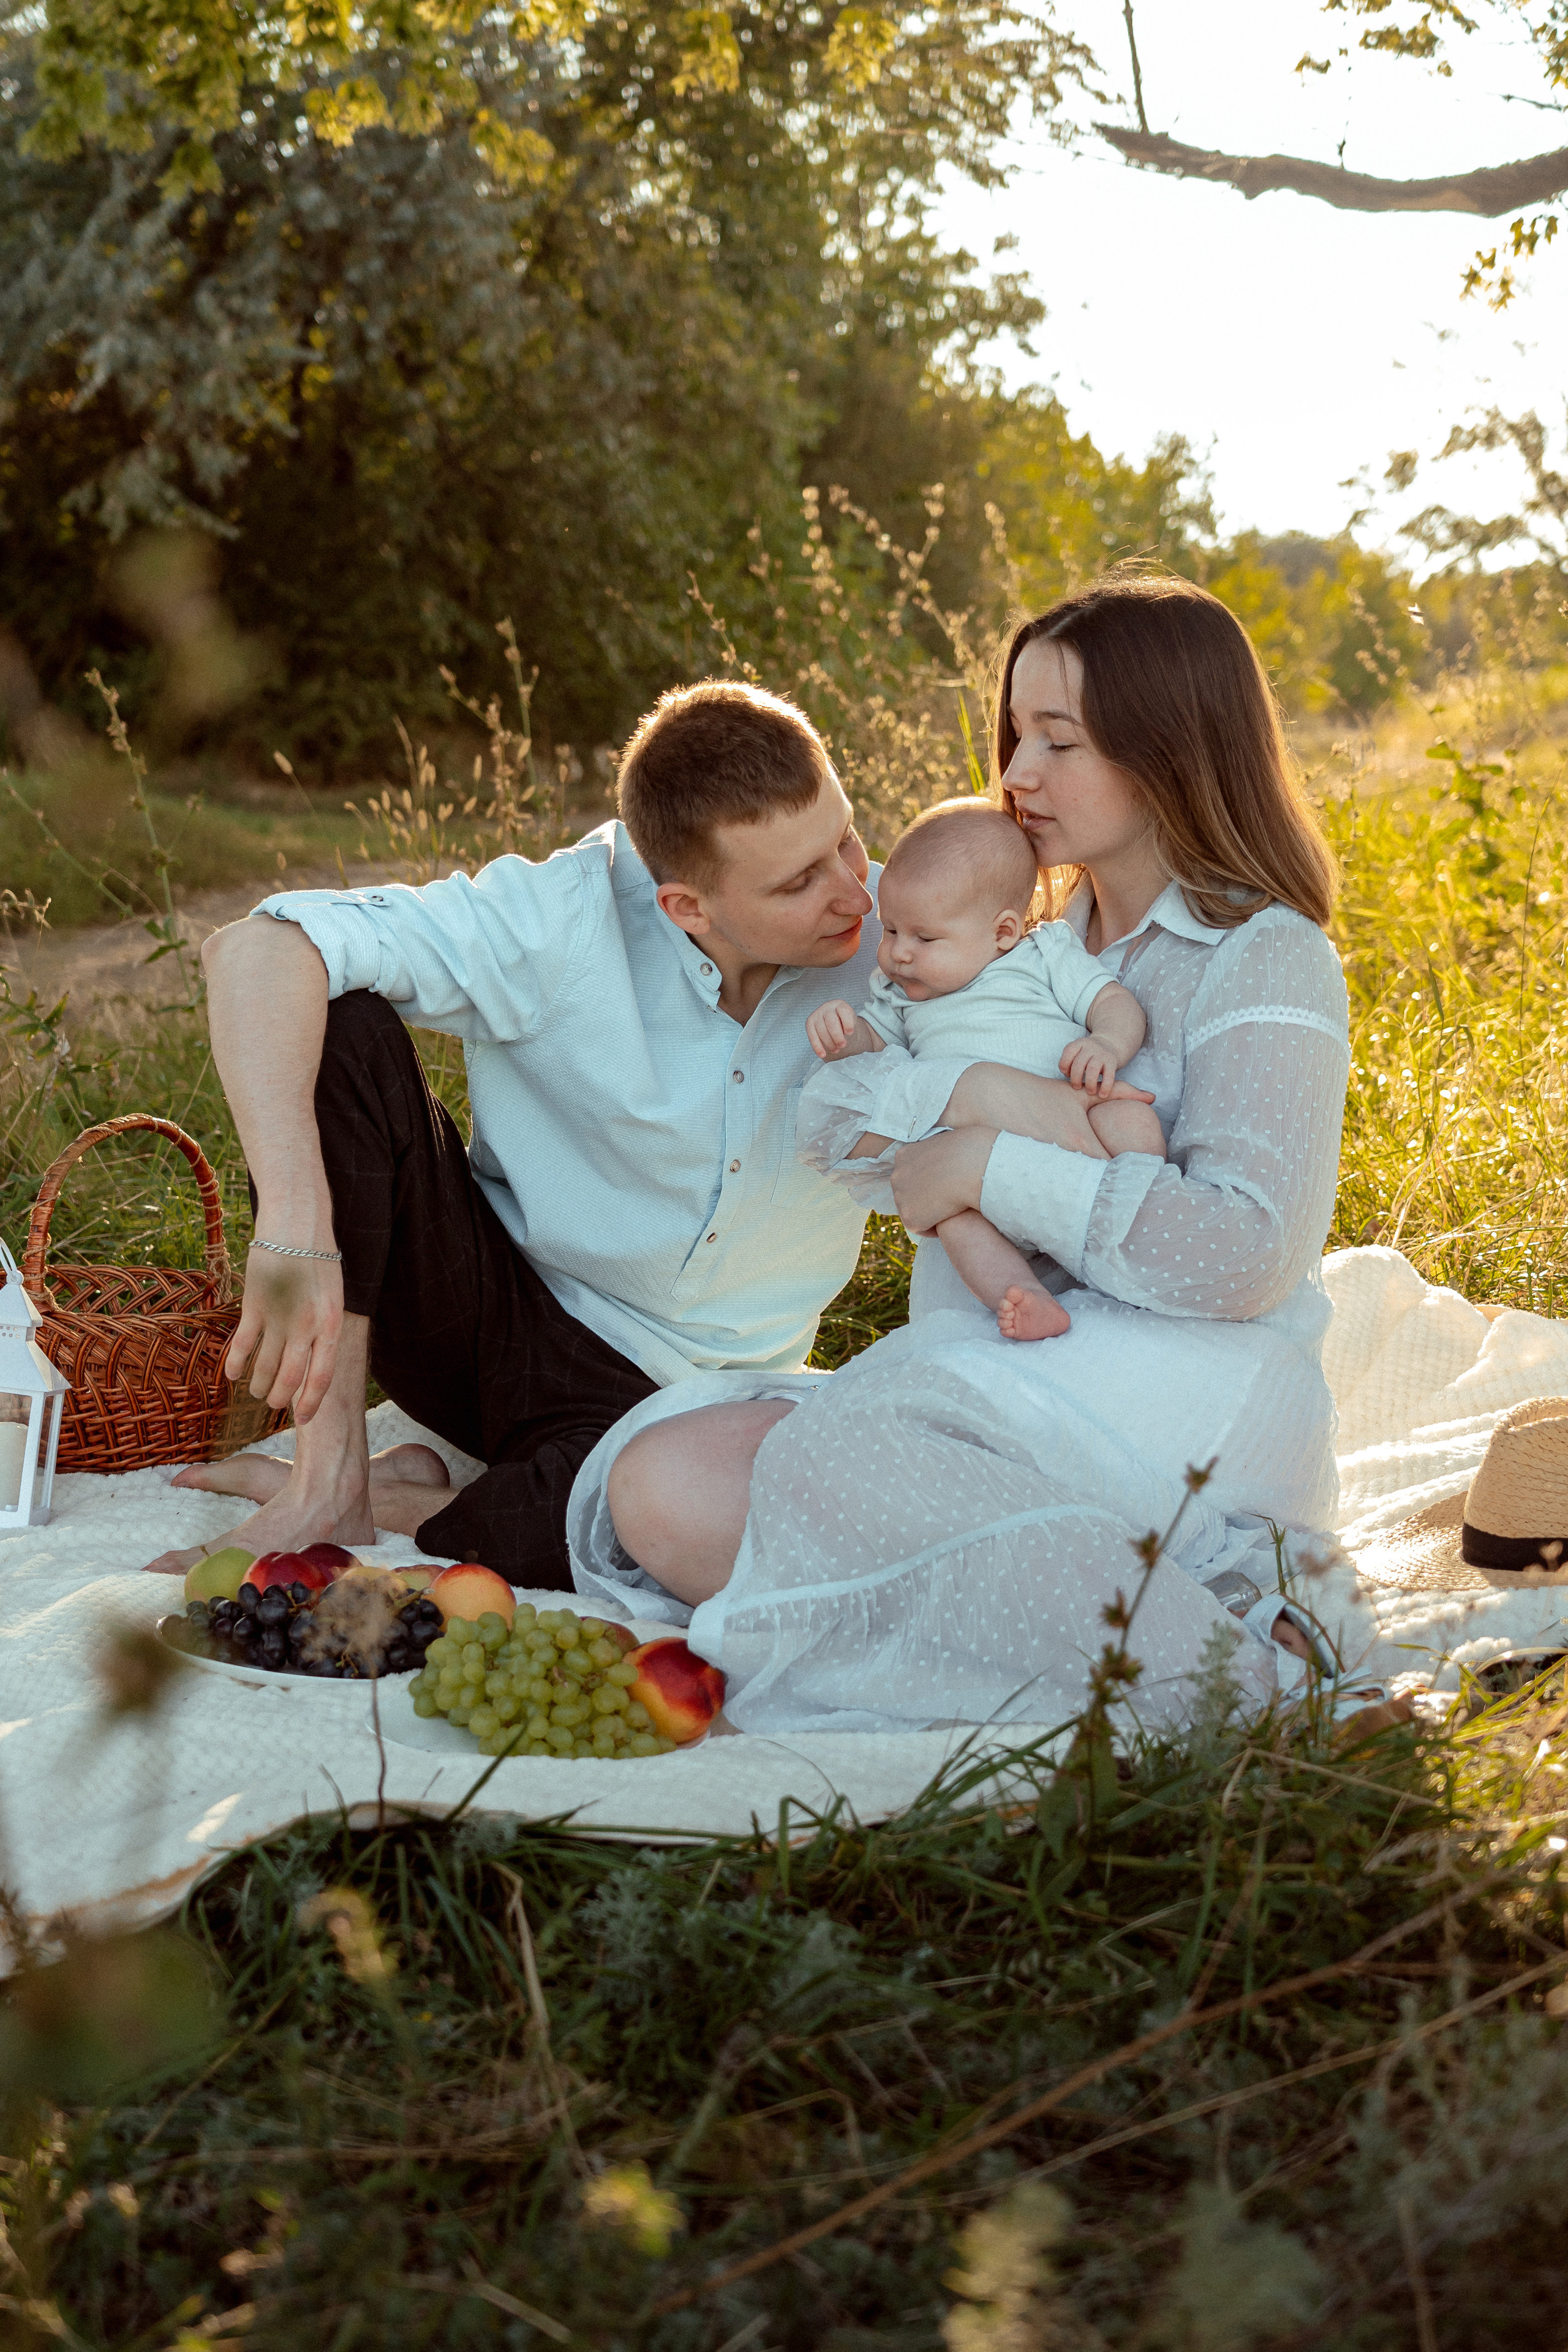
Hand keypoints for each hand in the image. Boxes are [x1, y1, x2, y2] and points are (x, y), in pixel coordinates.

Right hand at [227, 1234, 343, 1423]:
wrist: (297, 1224)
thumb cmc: (318, 1259)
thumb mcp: (333, 1296)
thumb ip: (323, 1328)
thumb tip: (314, 1360)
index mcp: (331, 1324)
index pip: (322, 1376)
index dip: (310, 1402)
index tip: (302, 1420)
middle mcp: (307, 1325)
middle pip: (291, 1377)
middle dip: (280, 1397)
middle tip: (272, 1404)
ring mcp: (279, 1316)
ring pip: (265, 1365)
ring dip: (258, 1384)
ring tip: (255, 1391)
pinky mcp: (254, 1304)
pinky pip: (243, 1344)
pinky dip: (235, 1363)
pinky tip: (232, 1375)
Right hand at [806, 1000, 861, 1059]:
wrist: (834, 1022)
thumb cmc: (844, 1023)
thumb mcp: (851, 1022)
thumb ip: (850, 1027)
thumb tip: (846, 1035)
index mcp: (840, 1005)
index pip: (844, 1011)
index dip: (847, 1023)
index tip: (850, 1033)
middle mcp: (827, 1008)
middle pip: (831, 1022)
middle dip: (837, 1036)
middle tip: (843, 1045)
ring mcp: (817, 1014)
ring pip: (821, 1029)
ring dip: (829, 1043)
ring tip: (836, 1050)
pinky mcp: (809, 1022)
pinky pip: (812, 1035)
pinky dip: (817, 1046)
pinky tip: (822, 1054)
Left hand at [889, 1126, 996, 1234]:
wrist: (970, 1166)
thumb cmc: (970, 1151)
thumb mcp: (948, 1144)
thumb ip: (941, 1154)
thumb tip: (949, 1159)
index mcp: (904, 1155)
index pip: (911, 1174)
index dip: (928, 1182)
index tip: (944, 1186)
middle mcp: (896, 1175)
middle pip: (909, 1193)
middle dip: (925, 1198)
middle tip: (947, 1200)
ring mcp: (900, 1197)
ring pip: (915, 1211)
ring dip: (930, 1212)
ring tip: (951, 1211)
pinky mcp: (909, 1217)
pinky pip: (921, 1228)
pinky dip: (934, 1227)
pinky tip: (950, 1220)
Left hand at [1059, 1035, 1119, 1097]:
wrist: (1111, 1045)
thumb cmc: (1089, 1054)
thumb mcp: (1079, 1052)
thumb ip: (1071, 1061)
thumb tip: (1068, 1075)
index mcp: (1079, 1043)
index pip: (1068, 1051)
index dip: (1064, 1065)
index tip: (1067, 1074)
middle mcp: (1091, 1047)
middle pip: (1079, 1063)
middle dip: (1075, 1078)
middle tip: (1076, 1087)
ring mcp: (1102, 1054)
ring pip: (1092, 1069)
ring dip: (1089, 1083)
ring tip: (1089, 1092)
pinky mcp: (1112, 1062)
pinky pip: (1109, 1075)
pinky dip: (1105, 1086)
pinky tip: (1102, 1095)